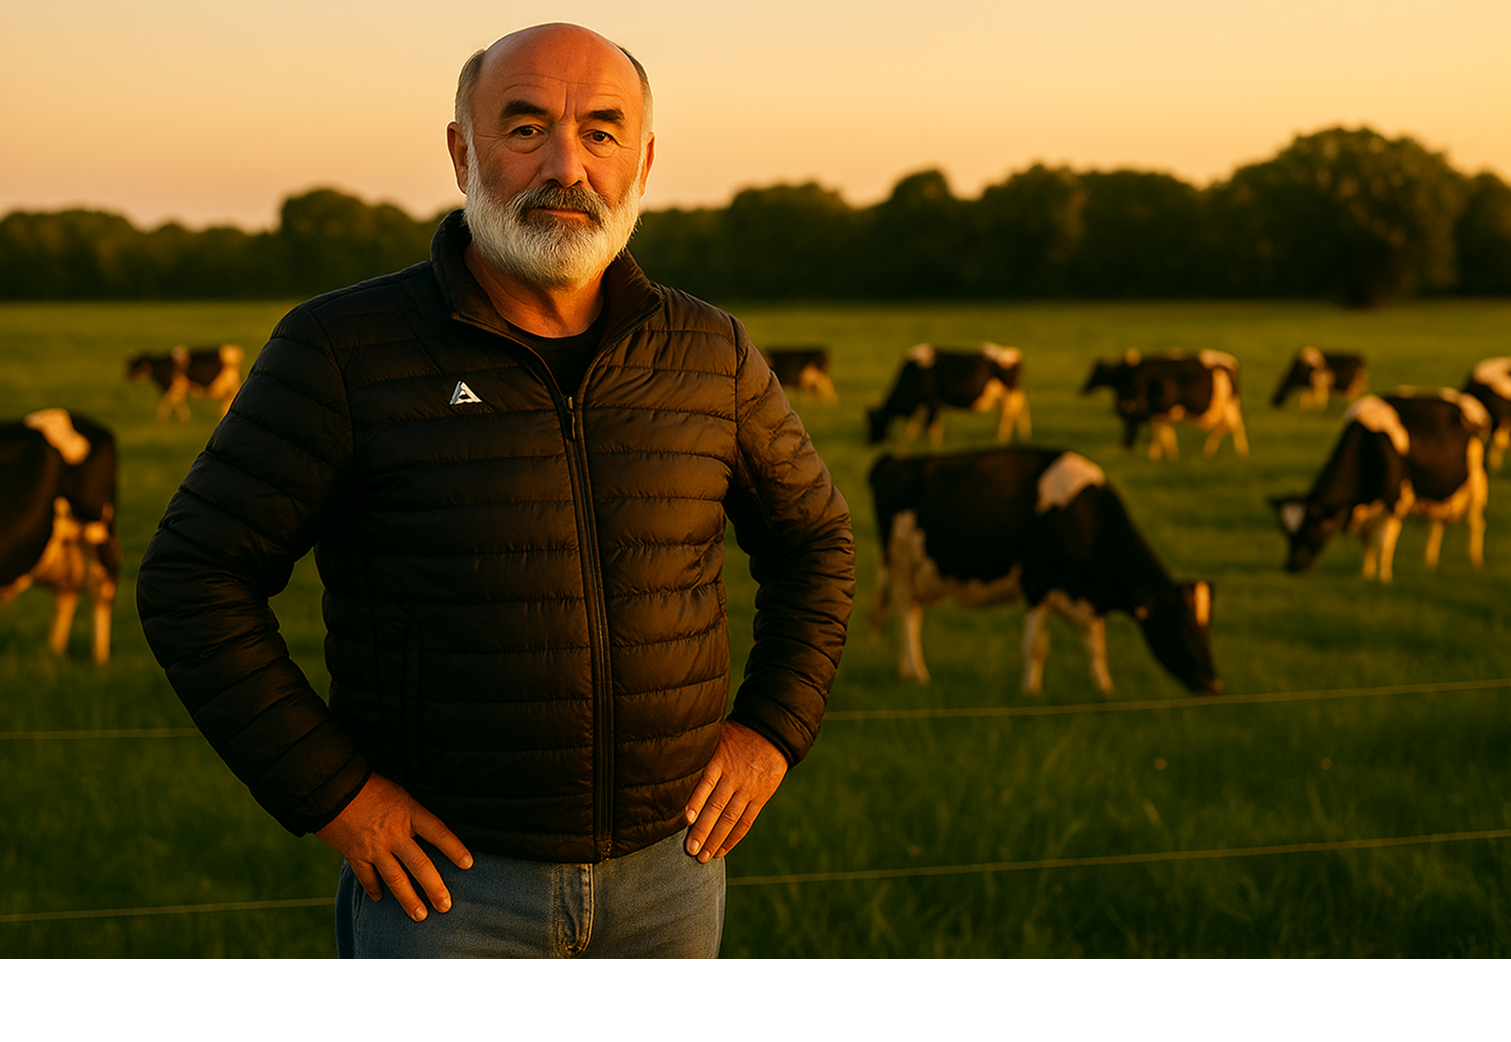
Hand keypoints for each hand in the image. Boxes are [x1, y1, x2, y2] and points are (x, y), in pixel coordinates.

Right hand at [315, 773, 472, 921]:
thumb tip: (431, 835)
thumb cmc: (371, 787)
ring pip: (396, 879)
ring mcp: (374, 847)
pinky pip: (367, 878)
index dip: (454, 848)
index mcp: (409, 813)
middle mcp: (394, 833)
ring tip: (420, 915)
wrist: (332, 788)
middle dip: (434, 888)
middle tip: (445, 905)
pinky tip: (380, 899)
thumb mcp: (400, 795)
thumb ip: (414, 816)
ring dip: (409, 899)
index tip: (468, 864)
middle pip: (420, 865)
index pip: (438, 832)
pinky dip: (374, 889)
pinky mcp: (355, 855)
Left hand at [684, 720, 788, 862]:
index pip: (706, 783)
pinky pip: (746, 821)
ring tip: (703, 857)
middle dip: (703, 829)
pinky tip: (721, 850)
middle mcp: (734, 777)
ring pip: (731, 818)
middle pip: (717, 806)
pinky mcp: (760, 798)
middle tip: (690, 849)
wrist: (771, 734)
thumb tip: (666, 763)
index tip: (684, 819)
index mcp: (720, 760)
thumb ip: (697, 753)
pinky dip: (733, 838)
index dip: (696, 802)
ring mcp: (748, 789)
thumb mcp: (716, 736)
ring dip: (716, 839)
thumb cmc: (735, 736)